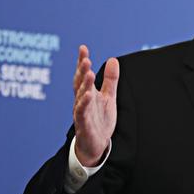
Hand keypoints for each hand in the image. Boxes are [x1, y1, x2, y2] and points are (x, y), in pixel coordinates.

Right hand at [72, 45, 118, 166]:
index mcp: (88, 93)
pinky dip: (84, 104)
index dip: (82, 61)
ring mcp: (81, 112)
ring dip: (84, 85)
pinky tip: (88, 95)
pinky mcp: (83, 125)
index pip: (83, 75)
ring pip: (80, 97)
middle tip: (86, 59)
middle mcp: (82, 100)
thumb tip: (113, 59)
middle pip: (80, 83)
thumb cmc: (100, 120)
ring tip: (89, 73)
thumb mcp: (109, 97)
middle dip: (82, 71)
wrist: (96, 145)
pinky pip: (82, 113)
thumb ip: (111, 80)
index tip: (83, 48)